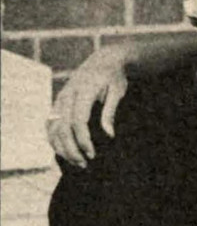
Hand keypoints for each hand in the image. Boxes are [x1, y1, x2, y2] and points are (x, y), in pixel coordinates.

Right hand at [46, 45, 128, 166]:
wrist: (103, 61)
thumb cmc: (114, 77)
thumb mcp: (117, 92)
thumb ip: (110, 113)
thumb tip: (109, 135)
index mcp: (83, 90)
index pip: (78, 120)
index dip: (83, 140)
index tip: (92, 155)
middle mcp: (67, 94)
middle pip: (63, 127)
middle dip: (72, 149)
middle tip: (84, 164)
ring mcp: (60, 98)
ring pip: (53, 127)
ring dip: (61, 147)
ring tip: (76, 162)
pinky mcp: (58, 103)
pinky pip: (50, 124)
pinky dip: (54, 139)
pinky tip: (64, 152)